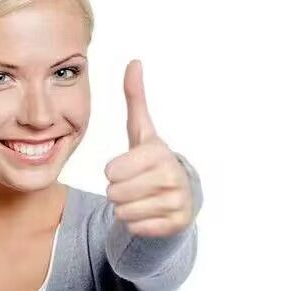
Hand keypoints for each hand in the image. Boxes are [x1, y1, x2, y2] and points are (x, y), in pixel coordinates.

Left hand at [103, 59, 193, 237]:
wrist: (180, 195)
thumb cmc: (151, 161)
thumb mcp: (141, 131)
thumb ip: (135, 99)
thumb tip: (134, 61)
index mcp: (159, 153)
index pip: (111, 172)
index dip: (113, 172)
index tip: (128, 168)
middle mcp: (172, 177)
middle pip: (114, 193)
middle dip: (117, 191)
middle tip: (134, 185)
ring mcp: (177, 203)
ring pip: (123, 212)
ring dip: (125, 208)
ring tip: (141, 198)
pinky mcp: (177, 225)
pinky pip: (136, 228)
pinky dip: (137, 223)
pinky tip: (149, 212)